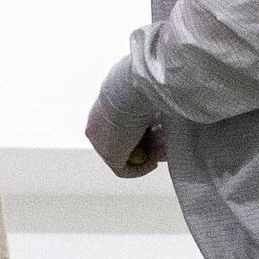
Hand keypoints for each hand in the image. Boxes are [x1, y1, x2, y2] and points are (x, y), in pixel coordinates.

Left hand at [84, 62, 165, 177]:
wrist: (131, 90)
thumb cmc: (139, 88)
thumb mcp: (140, 98)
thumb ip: (144, 110)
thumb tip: (159, 123)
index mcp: (100, 111)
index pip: (117, 130)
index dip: (139, 135)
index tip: (157, 133)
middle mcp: (96, 128)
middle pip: (120, 144)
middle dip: (144, 147)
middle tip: (163, 145)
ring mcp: (99, 144)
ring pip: (123, 157)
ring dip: (146, 156)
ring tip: (162, 149)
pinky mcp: (109, 156)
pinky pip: (123, 170)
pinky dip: (140, 169)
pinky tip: (154, 163)